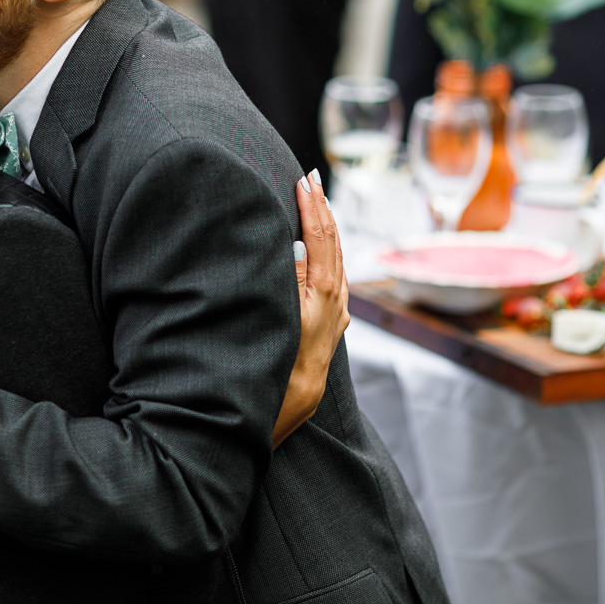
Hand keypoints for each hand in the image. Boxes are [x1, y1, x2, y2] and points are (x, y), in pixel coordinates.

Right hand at [272, 168, 347, 448]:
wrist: (277, 424)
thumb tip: (295, 248)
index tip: (302, 179)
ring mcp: (333, 323)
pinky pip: (334, 285)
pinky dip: (328, 259)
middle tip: (311, 178)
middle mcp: (332, 309)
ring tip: (317, 204)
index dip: (310, 209)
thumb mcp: (272, 326)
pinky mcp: (326, 336)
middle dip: (323, 211)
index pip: (317, 242)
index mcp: (318, 301)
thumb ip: (284, 284)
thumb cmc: (267, 379)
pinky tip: (321, 256)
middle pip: (333, 249)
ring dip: (327, 232)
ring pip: (337, 266)